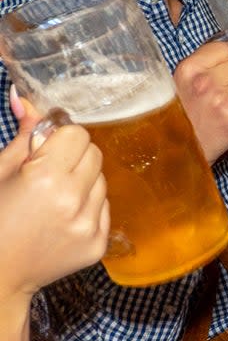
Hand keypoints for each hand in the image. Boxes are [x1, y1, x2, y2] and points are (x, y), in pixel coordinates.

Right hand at [0, 91, 108, 298]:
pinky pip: (105, 208)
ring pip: (102, 180)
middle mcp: (73, 201)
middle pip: (95, 154)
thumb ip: (24, 134)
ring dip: (82, 182)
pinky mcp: (98, 244)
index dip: (60, 137)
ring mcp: (89, 225)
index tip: (46, 148)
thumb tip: (26, 96)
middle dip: (73, 156)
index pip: (78, 134)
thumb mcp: (0, 170)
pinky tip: (60, 218)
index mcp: (46, 177)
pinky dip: (87, 207)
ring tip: (52, 198)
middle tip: (48, 172)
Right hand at [173, 40, 227, 163]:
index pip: (225, 49)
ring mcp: (221, 100)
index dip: (225, 59)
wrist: (177, 151)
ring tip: (222, 106)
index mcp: (189, 69)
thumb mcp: (179, 83)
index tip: (220, 68)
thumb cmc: (178, 115)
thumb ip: (201, 66)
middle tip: (218, 93)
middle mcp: (205, 81)